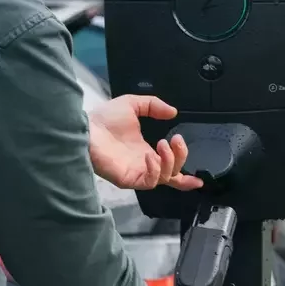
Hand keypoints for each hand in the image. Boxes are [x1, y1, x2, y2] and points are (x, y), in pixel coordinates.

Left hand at [88, 96, 202, 192]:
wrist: (85, 127)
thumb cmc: (103, 119)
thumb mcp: (134, 104)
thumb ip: (154, 106)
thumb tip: (173, 112)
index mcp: (146, 152)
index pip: (170, 169)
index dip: (185, 177)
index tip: (199, 178)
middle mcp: (143, 166)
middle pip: (172, 173)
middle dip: (180, 157)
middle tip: (176, 140)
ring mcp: (136, 173)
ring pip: (164, 178)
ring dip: (169, 161)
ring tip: (163, 144)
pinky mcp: (127, 179)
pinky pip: (148, 181)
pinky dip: (155, 169)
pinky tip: (150, 155)